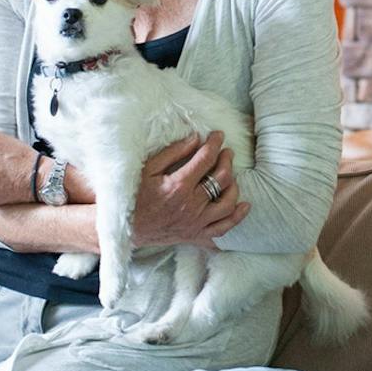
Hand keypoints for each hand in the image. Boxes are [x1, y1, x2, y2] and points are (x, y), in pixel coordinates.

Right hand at [132, 132, 249, 249]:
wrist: (127, 228)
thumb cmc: (136, 196)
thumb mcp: (148, 169)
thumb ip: (173, 153)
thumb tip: (196, 138)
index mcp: (178, 186)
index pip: (206, 159)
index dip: (215, 143)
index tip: (218, 135)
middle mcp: (191, 205)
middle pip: (222, 178)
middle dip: (227, 160)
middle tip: (226, 152)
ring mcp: (196, 222)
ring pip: (228, 203)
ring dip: (234, 185)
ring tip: (231, 175)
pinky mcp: (196, 234)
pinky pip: (223, 228)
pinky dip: (237, 217)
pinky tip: (244, 205)